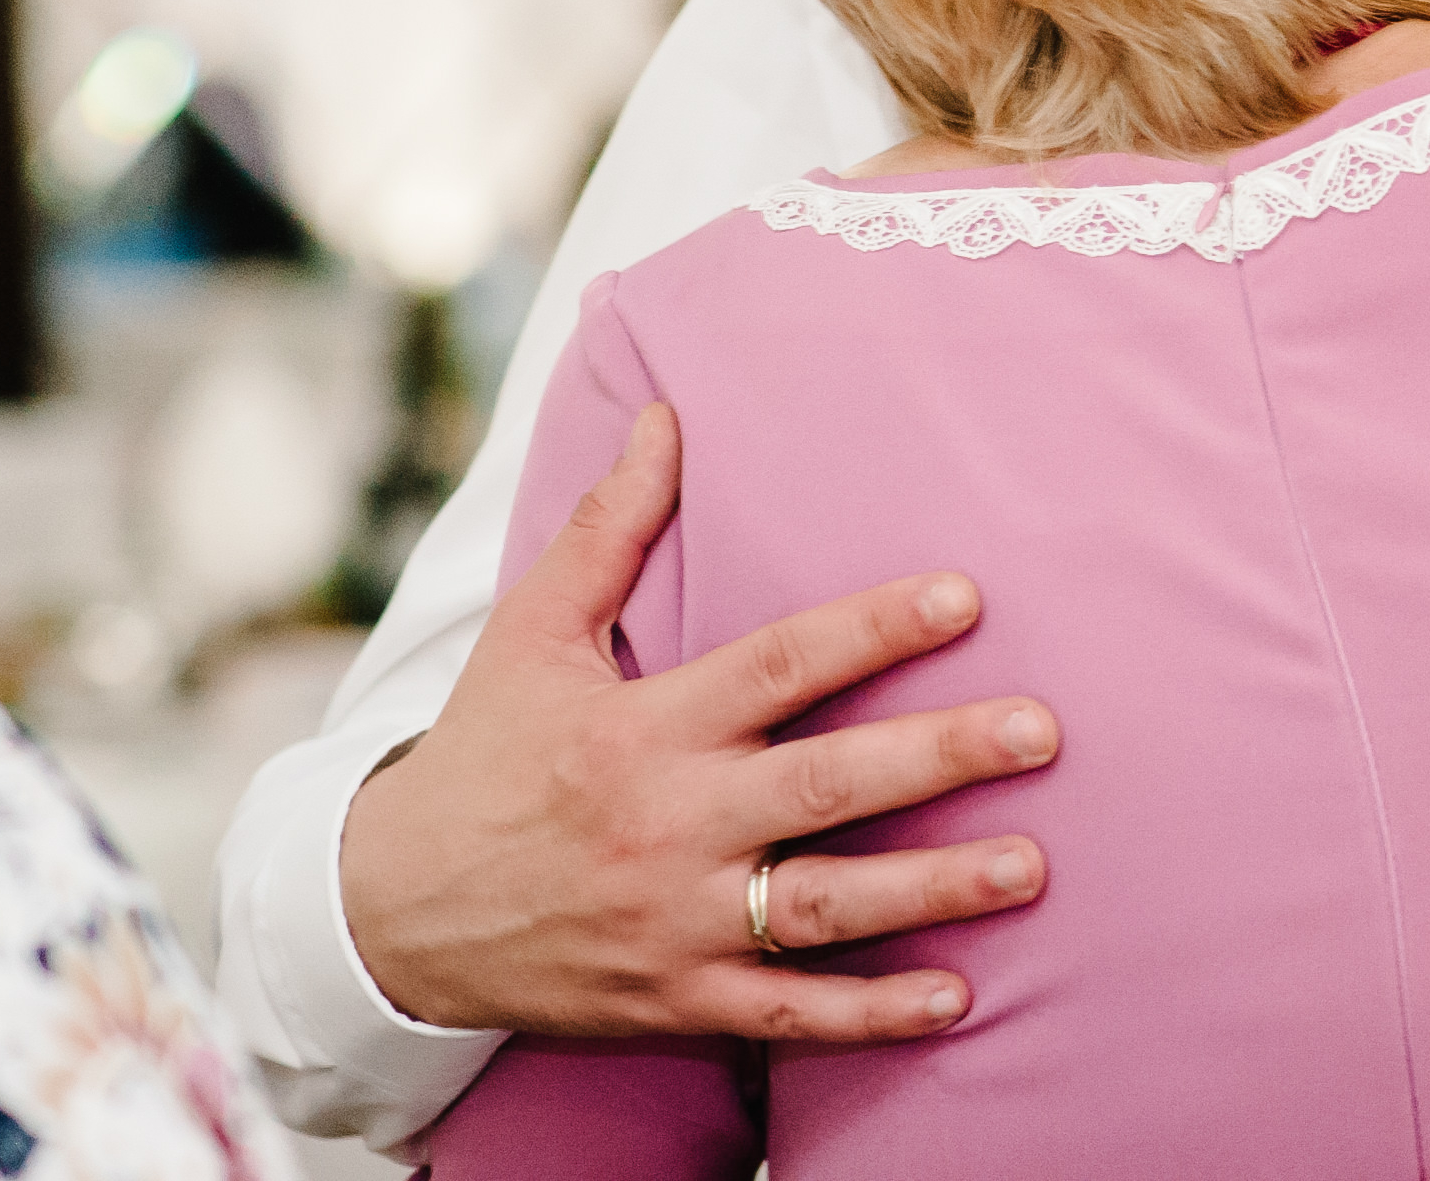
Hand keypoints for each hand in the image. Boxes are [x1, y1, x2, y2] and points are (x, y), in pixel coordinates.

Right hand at [339, 402, 1060, 1042]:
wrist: (388, 918)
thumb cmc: (482, 757)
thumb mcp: (531, 635)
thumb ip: (609, 528)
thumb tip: (665, 414)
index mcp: (641, 728)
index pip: (775, 667)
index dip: (870, 629)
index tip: (964, 598)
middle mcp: (667, 825)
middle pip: (822, 787)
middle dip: (936, 757)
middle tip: (1040, 731)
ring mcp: (675, 923)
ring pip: (823, 908)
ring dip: (931, 891)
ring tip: (1030, 866)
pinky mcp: (674, 1002)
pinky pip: (786, 1016)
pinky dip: (870, 1016)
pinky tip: (957, 999)